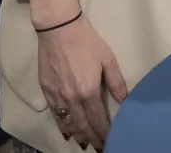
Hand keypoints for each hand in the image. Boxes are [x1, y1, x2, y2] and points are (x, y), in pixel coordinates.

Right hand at [37, 15, 127, 150]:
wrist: (59, 29)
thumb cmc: (87, 42)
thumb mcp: (108, 59)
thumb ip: (116, 83)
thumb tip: (125, 101)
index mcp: (88, 91)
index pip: (98, 120)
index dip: (104, 133)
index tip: (110, 142)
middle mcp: (71, 98)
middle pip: (83, 125)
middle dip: (92, 139)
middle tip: (99, 148)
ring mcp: (57, 96)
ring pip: (68, 122)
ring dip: (77, 135)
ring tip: (85, 144)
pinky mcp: (46, 90)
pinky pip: (55, 114)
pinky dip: (62, 125)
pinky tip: (67, 132)